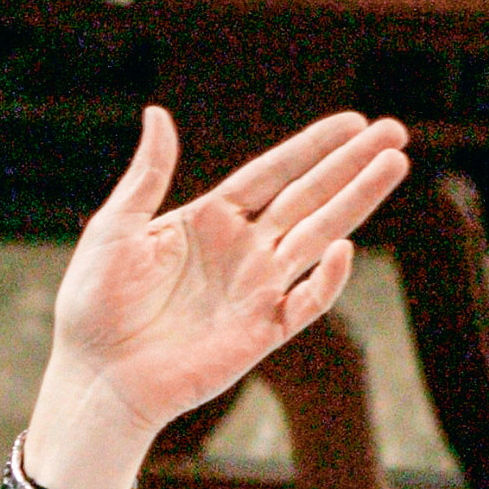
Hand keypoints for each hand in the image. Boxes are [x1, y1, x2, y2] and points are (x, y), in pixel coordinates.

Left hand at [23, 105, 409, 488]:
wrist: (94, 375)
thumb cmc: (93, 306)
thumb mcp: (114, 231)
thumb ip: (146, 177)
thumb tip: (158, 113)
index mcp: (207, 221)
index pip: (271, 174)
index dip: (312, 148)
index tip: (353, 121)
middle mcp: (240, 250)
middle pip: (307, 198)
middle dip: (351, 165)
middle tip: (395, 132)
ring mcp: (254, 289)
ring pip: (317, 237)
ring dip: (355, 202)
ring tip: (393, 165)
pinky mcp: (260, 331)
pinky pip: (304, 302)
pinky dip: (326, 279)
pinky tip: (342, 247)